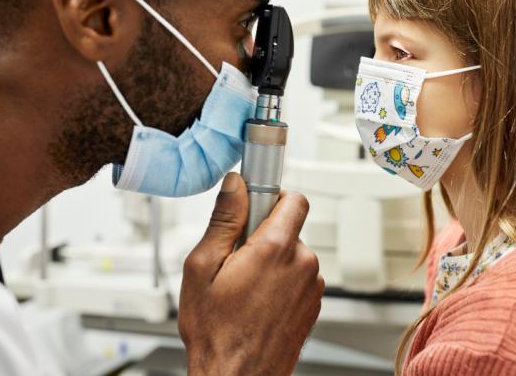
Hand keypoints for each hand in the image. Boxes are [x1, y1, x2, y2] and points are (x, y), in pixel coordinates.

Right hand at [178, 172, 323, 375]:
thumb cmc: (216, 331)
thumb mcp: (203, 267)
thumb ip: (224, 219)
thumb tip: (235, 185)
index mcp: (276, 248)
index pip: (294, 199)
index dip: (271, 197)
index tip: (252, 207)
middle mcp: (302, 264)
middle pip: (288, 228)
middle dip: (262, 236)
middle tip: (235, 261)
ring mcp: (311, 286)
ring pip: (292, 254)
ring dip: (272, 262)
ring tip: (244, 288)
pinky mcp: (313, 304)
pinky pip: (297, 277)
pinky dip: (280, 283)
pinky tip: (257, 303)